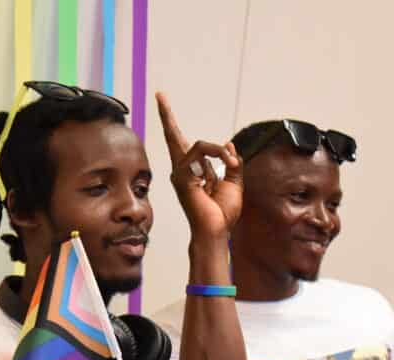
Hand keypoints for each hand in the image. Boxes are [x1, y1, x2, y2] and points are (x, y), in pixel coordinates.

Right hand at [155, 92, 242, 240]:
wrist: (216, 231)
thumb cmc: (222, 213)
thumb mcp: (234, 183)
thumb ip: (231, 163)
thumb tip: (229, 145)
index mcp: (193, 170)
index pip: (182, 144)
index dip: (173, 125)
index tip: (165, 105)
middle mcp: (182, 169)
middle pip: (173, 136)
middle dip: (167, 115)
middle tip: (160, 94)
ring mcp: (179, 173)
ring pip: (201, 144)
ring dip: (221, 153)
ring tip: (230, 165)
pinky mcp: (182, 176)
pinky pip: (202, 151)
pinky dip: (218, 155)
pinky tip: (226, 165)